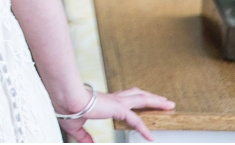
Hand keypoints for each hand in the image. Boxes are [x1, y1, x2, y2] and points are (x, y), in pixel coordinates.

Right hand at [58, 87, 174, 142]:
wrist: (65, 98)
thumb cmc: (67, 108)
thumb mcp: (76, 126)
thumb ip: (85, 136)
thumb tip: (89, 144)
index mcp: (104, 101)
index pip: (124, 100)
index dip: (134, 104)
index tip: (142, 107)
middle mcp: (113, 99)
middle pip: (137, 95)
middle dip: (151, 97)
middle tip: (165, 101)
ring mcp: (116, 102)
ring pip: (142, 99)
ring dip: (156, 102)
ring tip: (169, 105)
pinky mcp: (117, 108)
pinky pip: (135, 119)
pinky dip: (144, 128)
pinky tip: (150, 137)